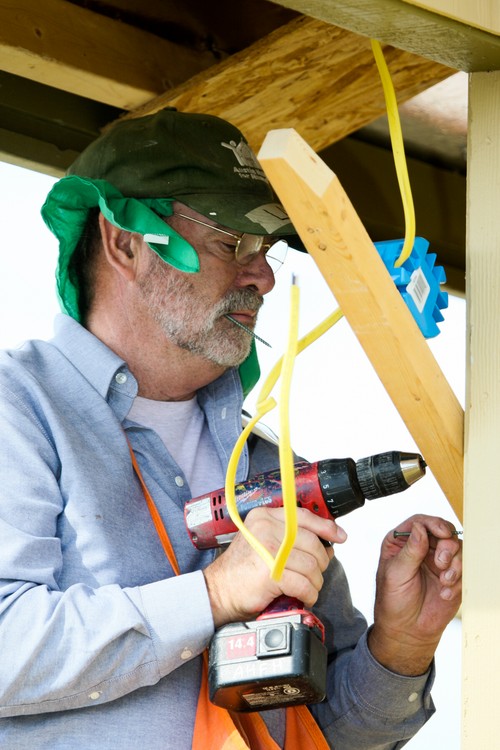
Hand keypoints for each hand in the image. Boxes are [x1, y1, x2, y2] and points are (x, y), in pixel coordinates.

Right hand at [203, 507, 346, 627]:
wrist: (218, 591)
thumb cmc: (242, 569)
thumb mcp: (261, 539)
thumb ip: (288, 535)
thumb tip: (327, 542)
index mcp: (264, 516)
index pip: (303, 516)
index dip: (326, 527)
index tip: (339, 536)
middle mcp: (266, 529)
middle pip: (312, 542)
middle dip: (320, 562)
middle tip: (315, 573)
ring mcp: (269, 551)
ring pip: (312, 565)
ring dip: (315, 581)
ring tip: (308, 587)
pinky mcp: (272, 574)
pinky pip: (304, 584)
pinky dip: (309, 594)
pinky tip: (304, 596)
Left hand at [368, 514, 461, 675]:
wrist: (406, 631)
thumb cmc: (393, 602)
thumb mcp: (395, 574)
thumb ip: (409, 551)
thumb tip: (420, 527)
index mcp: (402, 542)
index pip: (420, 522)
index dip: (433, 523)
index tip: (442, 533)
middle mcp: (421, 548)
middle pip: (443, 532)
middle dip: (447, 546)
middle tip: (442, 563)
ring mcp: (438, 562)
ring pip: (457, 548)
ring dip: (454, 564)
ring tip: (444, 581)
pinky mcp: (451, 576)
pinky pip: (464, 569)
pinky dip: (458, 580)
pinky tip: (445, 592)